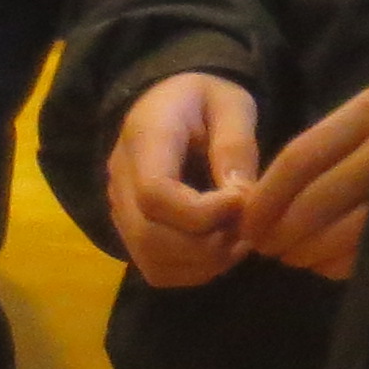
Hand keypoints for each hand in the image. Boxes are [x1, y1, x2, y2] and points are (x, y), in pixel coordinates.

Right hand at [106, 71, 259, 288]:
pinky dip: (192, 271)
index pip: (154, 194)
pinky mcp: (131, 229)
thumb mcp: (231, 104)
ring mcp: (121, 209)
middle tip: (248, 230)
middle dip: (207, 245)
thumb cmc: (206, 98)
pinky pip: (155, 268)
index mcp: (145, 138)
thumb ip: (235, 145)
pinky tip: (221, 249)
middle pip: (149, 237)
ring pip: (151, 260)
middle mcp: (121, 178)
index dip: (201, 213)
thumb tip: (241, 198)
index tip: (241, 203)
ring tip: (239, 240)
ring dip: (203, 263)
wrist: (171, 101)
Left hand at [238, 76, 368, 281]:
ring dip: (306, 251)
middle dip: (280, 231)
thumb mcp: (357, 125)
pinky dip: (336, 263)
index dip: (265, 198)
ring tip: (293, 255)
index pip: (300, 157)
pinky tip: (324, 262)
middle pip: (317, 199)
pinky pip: (368, 250)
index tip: (246, 224)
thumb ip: (312, 157)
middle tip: (265, 247)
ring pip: (342, 230)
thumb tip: (253, 207)